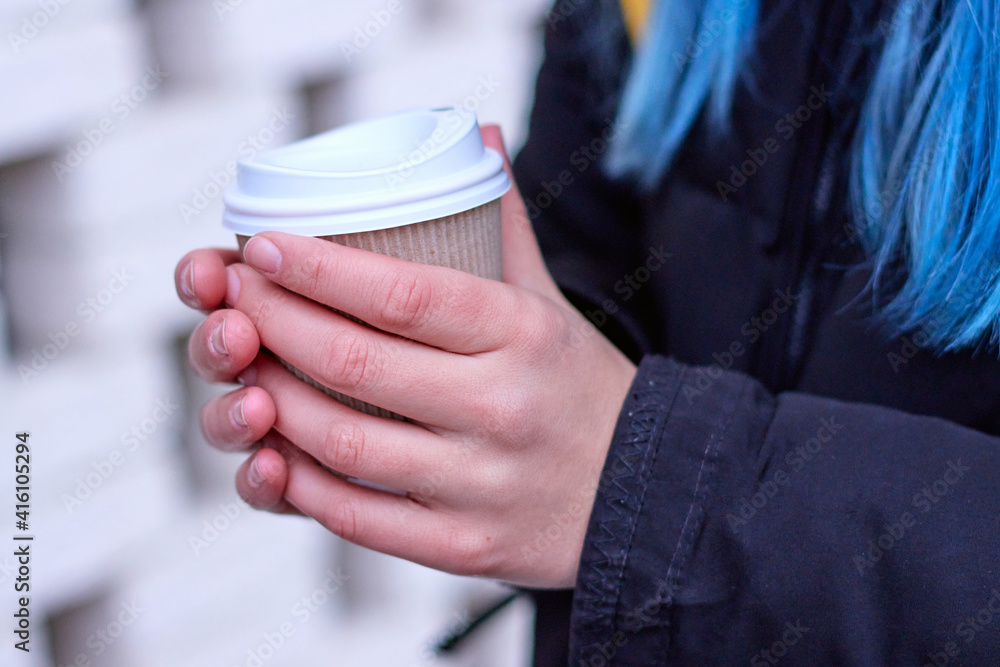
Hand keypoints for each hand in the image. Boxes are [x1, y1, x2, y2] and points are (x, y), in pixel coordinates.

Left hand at [175, 127, 636, 587]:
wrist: (645, 493)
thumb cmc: (579, 387)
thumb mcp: (548, 300)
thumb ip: (503, 222)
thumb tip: (476, 135)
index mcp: (522, 334)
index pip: (403, 294)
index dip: (318, 268)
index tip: (263, 246)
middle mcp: (500, 406)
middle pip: (354, 363)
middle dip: (273, 323)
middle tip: (236, 296)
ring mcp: (480, 483)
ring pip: (341, 442)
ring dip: (273, 400)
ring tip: (245, 366)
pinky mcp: (463, 545)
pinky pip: (356, 516)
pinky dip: (299, 482)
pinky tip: (274, 449)